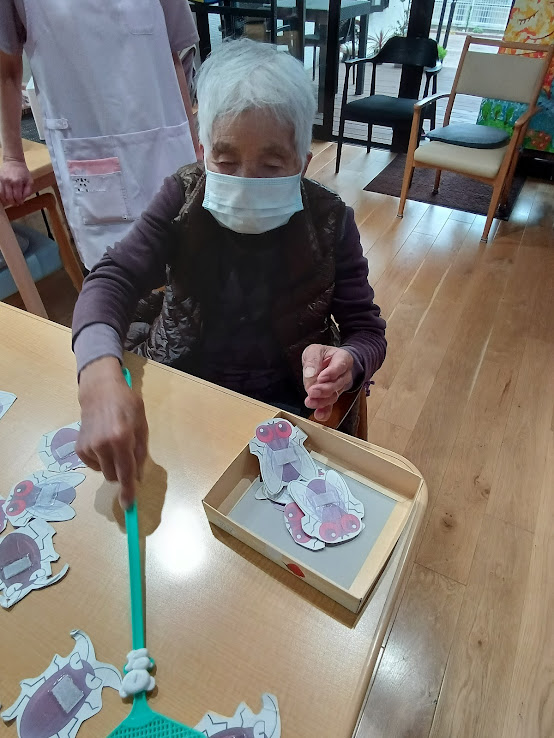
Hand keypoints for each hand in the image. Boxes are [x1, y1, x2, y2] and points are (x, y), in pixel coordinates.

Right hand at [0, 159, 32, 205]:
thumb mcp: (30, 180)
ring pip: (2, 195)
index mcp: (17, 182)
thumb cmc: (23, 171)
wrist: (13, 161)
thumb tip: (23, 199)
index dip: (19, 202)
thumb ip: (28, 191)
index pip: (17, 196)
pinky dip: (1, 196)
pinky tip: (5, 197)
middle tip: (16, 203)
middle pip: (9, 197)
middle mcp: (8, 181)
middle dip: (13, 202)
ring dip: (6, 200)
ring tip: (10, 201)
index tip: (21, 203)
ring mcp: (2, 180)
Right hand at [76, 357, 148, 508]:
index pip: (126, 472)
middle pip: (114, 476)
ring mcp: (89, 447)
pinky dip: (100, 459)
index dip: (128, 491)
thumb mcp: (142, 426)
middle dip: (122, 472)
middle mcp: (102, 445)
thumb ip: (140, 453)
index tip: (128, 506)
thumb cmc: (126, 406)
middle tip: (126, 455)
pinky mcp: (79, 448)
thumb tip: (137, 478)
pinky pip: (94, 465)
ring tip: (113, 443)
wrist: (100, 392)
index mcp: (121, 439)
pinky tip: (102, 443)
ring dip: (111, 464)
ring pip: (103, 472)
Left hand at [302, 344, 353, 421]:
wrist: (328, 361)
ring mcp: (340, 387)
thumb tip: (310, 374)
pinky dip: (325, 411)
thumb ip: (312, 360)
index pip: (340, 366)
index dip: (331, 373)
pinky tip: (319, 415)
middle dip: (324, 389)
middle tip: (312, 391)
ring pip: (334, 395)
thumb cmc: (322, 355)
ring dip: (322, 401)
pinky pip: (331, 405)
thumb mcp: (315, 350)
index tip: (321, 378)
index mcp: (343, 358)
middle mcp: (345, 374)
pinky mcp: (333, 396)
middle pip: (337, 384)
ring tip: (310, 402)